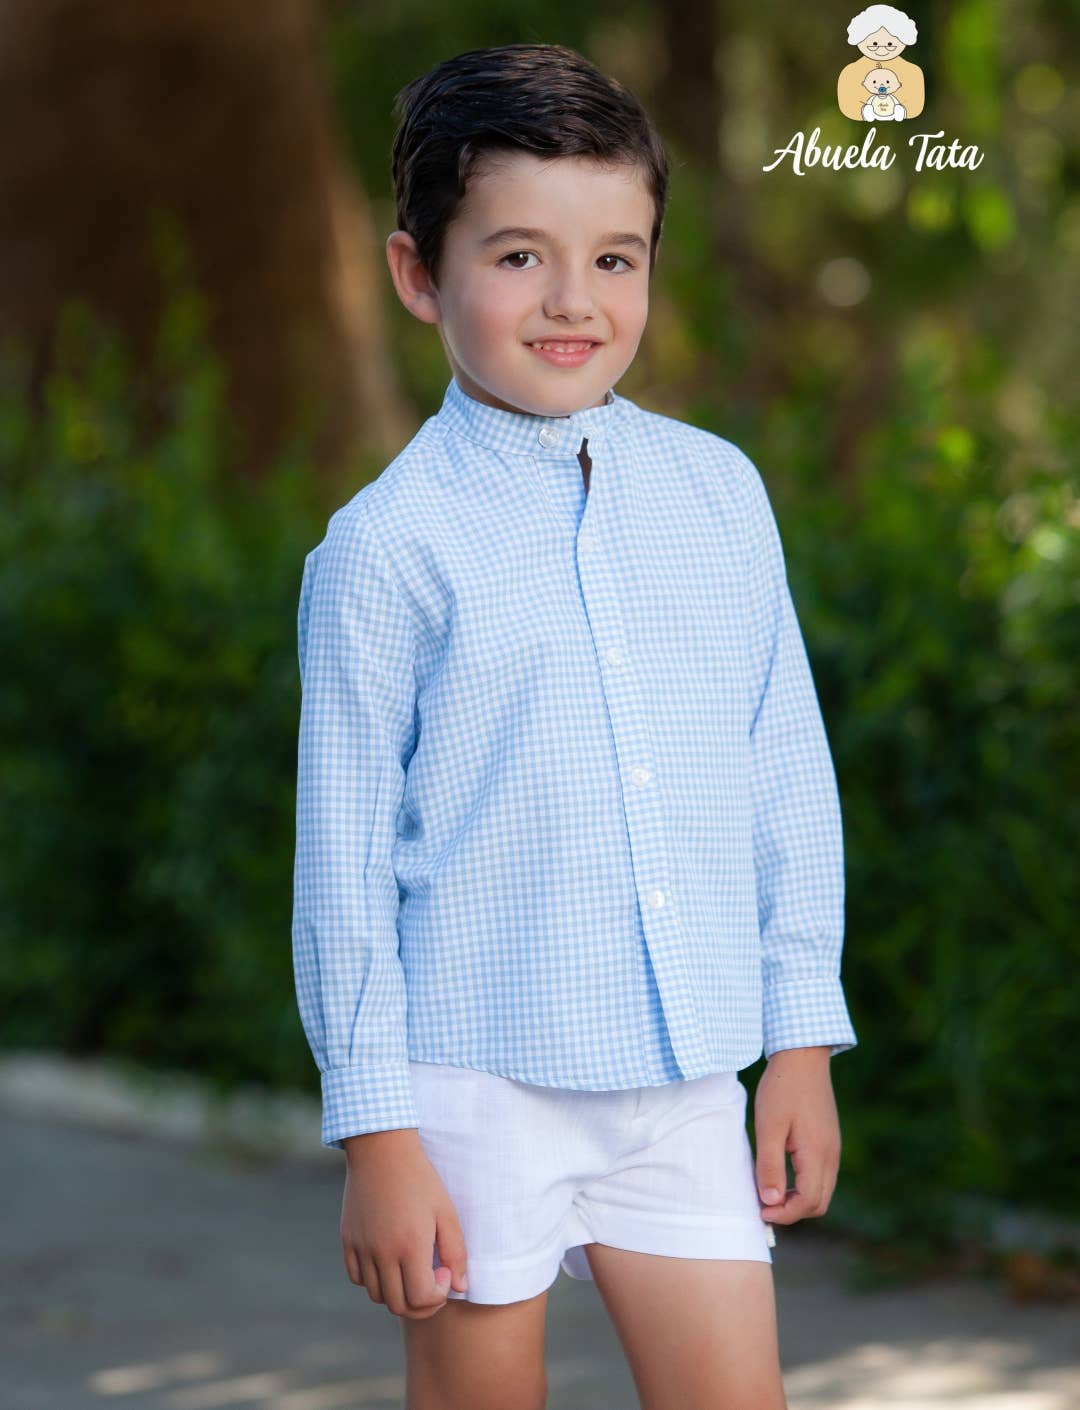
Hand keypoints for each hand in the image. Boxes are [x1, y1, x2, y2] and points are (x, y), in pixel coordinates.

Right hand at [340, 1128, 468, 1317]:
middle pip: (399, 1306)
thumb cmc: (420, 1179)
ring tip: (411, 1269)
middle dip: (421, 1303)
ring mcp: (362, 1248)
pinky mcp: (348, 1241)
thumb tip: (461, 1287)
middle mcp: (382, 1253)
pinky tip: (389, 1260)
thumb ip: (456, 1252)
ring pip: (377, 1296)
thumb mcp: (446, 1211)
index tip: (445, 1271)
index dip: (439, 1295)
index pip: (422, 1299)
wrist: (382, 1150)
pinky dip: (374, 1280)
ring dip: (398, 1293)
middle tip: (433, 1281)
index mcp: (410, 1246)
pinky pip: (357, 1278)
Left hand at [753, 1046, 839, 1227]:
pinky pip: (822, 1175)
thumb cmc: (782, 1089)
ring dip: (799, 1198)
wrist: (802, 1056)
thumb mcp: (768, 1127)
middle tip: (764, 1204)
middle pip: (819, 1203)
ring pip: (822, 1190)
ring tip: (770, 1190)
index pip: (807, 1202)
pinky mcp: (829, 1140)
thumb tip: (771, 1202)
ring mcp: (833, 1148)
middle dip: (793, 1211)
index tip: (760, 1211)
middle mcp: (831, 1155)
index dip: (784, 1214)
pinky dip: (804, 1184)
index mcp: (817, 1154)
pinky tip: (783, 1174)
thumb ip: (770, 1166)